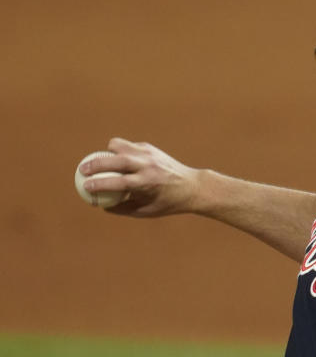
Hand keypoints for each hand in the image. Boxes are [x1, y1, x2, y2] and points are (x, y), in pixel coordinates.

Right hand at [79, 138, 201, 216]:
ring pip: (120, 145)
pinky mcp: (149, 148)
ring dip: (106, 152)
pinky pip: (127, 146)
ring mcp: (149, 154)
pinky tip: (117, 161)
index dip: (99, 184)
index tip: (85, 187)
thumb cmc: (167, 202)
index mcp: (147, 183)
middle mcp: (147, 166)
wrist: (191, 186)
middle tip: (82, 169)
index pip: (118, 182)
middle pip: (115, 160)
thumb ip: (123, 209)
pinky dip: (119, 152)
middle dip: (95, 163)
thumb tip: (101, 206)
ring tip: (99, 161)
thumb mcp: (146, 211)